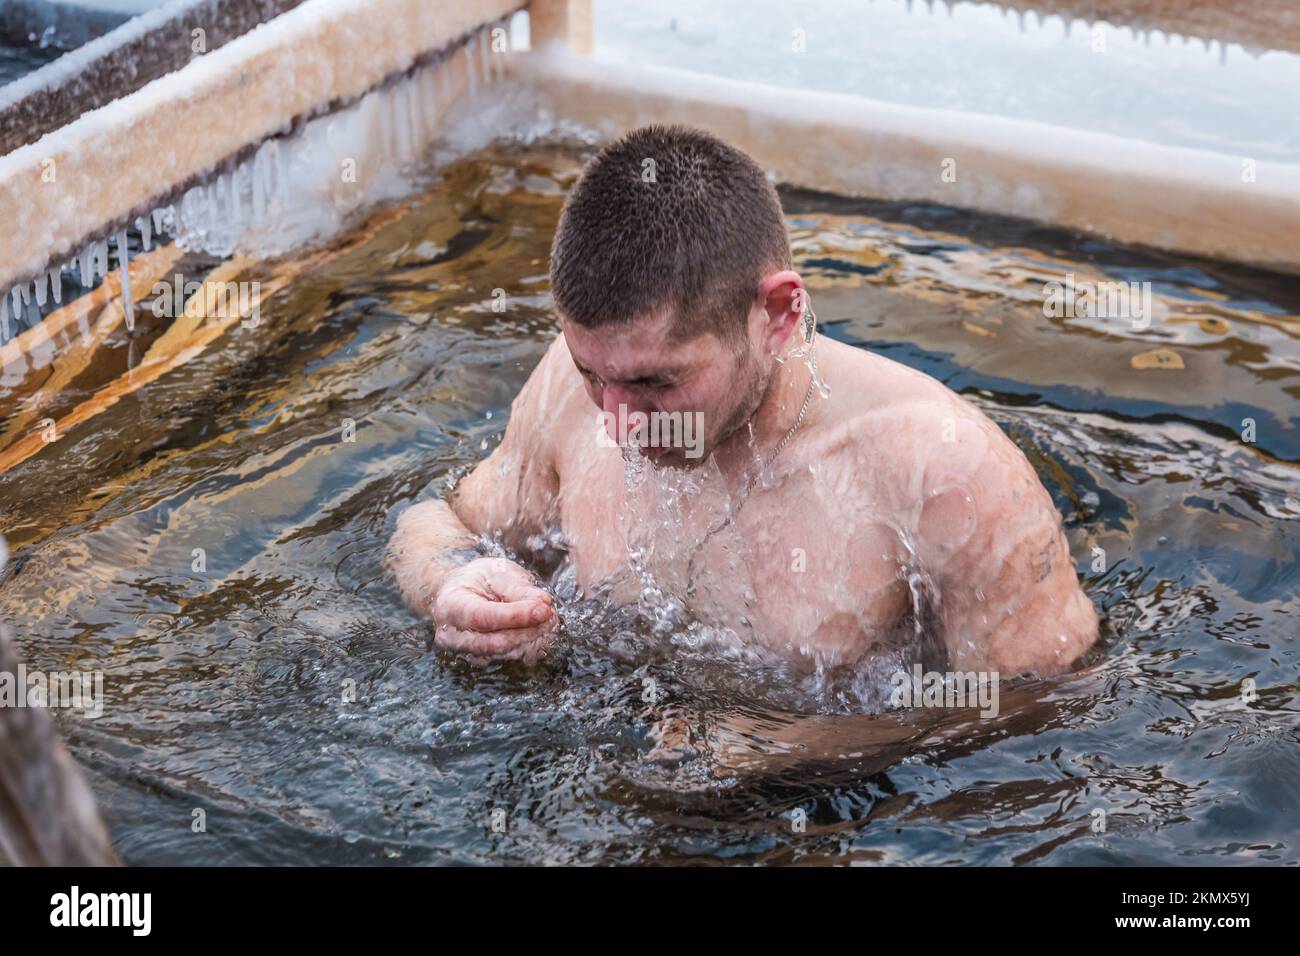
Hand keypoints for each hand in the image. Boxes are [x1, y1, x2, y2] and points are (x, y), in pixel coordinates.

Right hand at [431, 557, 558, 663]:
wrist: (464, 591)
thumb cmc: (480, 579)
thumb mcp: (497, 572)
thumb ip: (519, 589)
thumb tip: (543, 604)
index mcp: (450, 606)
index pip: (483, 617)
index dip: (515, 616)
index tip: (542, 609)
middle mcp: (453, 636)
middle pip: (494, 643)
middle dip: (528, 631)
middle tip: (550, 614)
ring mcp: (466, 652)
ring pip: (506, 653)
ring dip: (534, 638)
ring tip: (549, 618)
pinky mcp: (484, 660)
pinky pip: (511, 657)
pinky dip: (531, 645)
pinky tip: (542, 629)